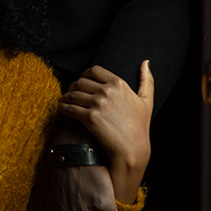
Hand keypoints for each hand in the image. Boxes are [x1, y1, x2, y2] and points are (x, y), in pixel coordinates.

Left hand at [57, 61, 153, 202]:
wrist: (132, 149)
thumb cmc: (140, 127)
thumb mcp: (146, 101)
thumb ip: (146, 80)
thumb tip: (146, 62)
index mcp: (119, 83)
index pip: (94, 70)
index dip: (85, 74)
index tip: (82, 80)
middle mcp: (107, 91)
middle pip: (81, 81)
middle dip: (73, 86)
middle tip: (71, 92)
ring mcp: (97, 104)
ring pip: (72, 93)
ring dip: (66, 97)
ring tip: (65, 101)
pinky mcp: (89, 118)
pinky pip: (69, 108)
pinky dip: (63, 108)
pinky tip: (63, 110)